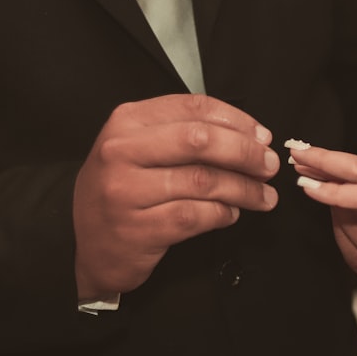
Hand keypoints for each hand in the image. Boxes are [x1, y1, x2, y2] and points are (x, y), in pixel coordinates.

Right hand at [73, 94, 278, 299]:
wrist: (87, 248)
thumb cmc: (124, 192)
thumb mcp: (141, 150)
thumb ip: (186, 134)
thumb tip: (252, 137)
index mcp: (127, 121)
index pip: (193, 108)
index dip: (237, 121)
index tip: (263, 137)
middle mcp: (121, 151)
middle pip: (200, 141)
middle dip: (245, 153)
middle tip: (269, 167)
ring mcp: (126, 191)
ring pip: (203, 181)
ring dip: (244, 189)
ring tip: (264, 197)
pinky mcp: (138, 228)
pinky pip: (196, 216)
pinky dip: (223, 214)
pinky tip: (232, 214)